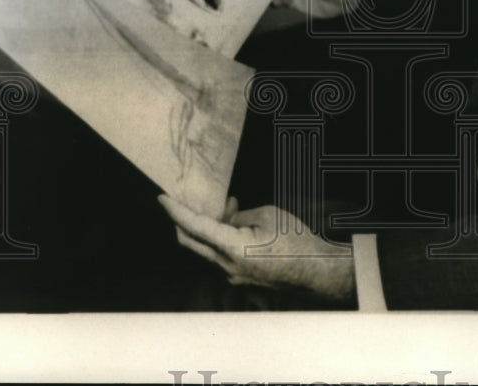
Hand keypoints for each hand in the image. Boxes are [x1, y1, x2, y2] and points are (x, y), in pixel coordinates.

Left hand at [159, 195, 355, 302]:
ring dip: (208, 229)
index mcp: (232, 248)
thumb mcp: (266, 214)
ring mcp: (232, 276)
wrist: (316, 270)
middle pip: (190, 243)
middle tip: (182, 202)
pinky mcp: (241, 279)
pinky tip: (237, 225)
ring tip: (231, 207)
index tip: (162, 198)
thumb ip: (239, 215)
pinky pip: (221, 258)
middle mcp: (226, 267)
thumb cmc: (295, 240)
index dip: (175, 211)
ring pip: (206, 250)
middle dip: (182, 221)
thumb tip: (228, 217)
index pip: (194, 227)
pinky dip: (221, 240)